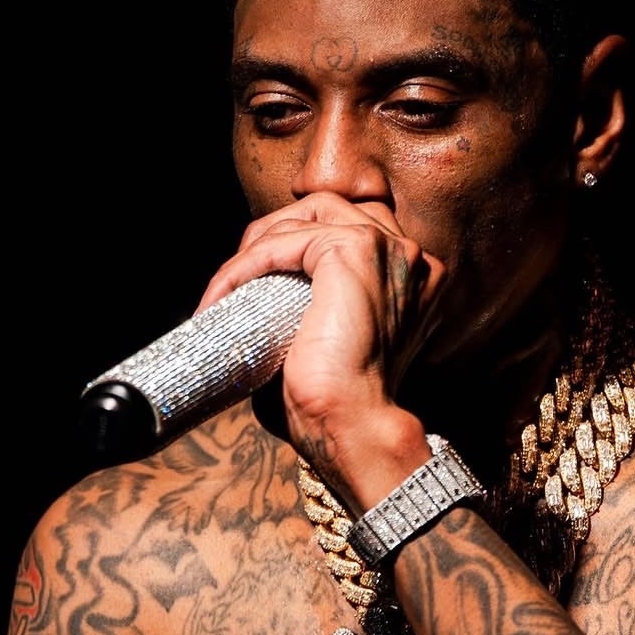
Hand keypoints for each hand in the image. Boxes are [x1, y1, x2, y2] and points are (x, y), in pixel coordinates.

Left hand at [196, 192, 443, 504]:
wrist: (353, 425)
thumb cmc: (337, 400)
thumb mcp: (328, 339)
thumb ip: (309, 303)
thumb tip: (250, 297)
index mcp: (412, 277)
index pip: (345, 227)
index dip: (295, 243)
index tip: (256, 281)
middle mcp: (410, 256)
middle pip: (325, 209)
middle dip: (272, 234)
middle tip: (234, 281)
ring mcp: (387, 248)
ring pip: (303, 217)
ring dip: (254, 248)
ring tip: (224, 290)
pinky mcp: (356, 249)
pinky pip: (283, 241)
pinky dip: (244, 265)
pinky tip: (222, 296)